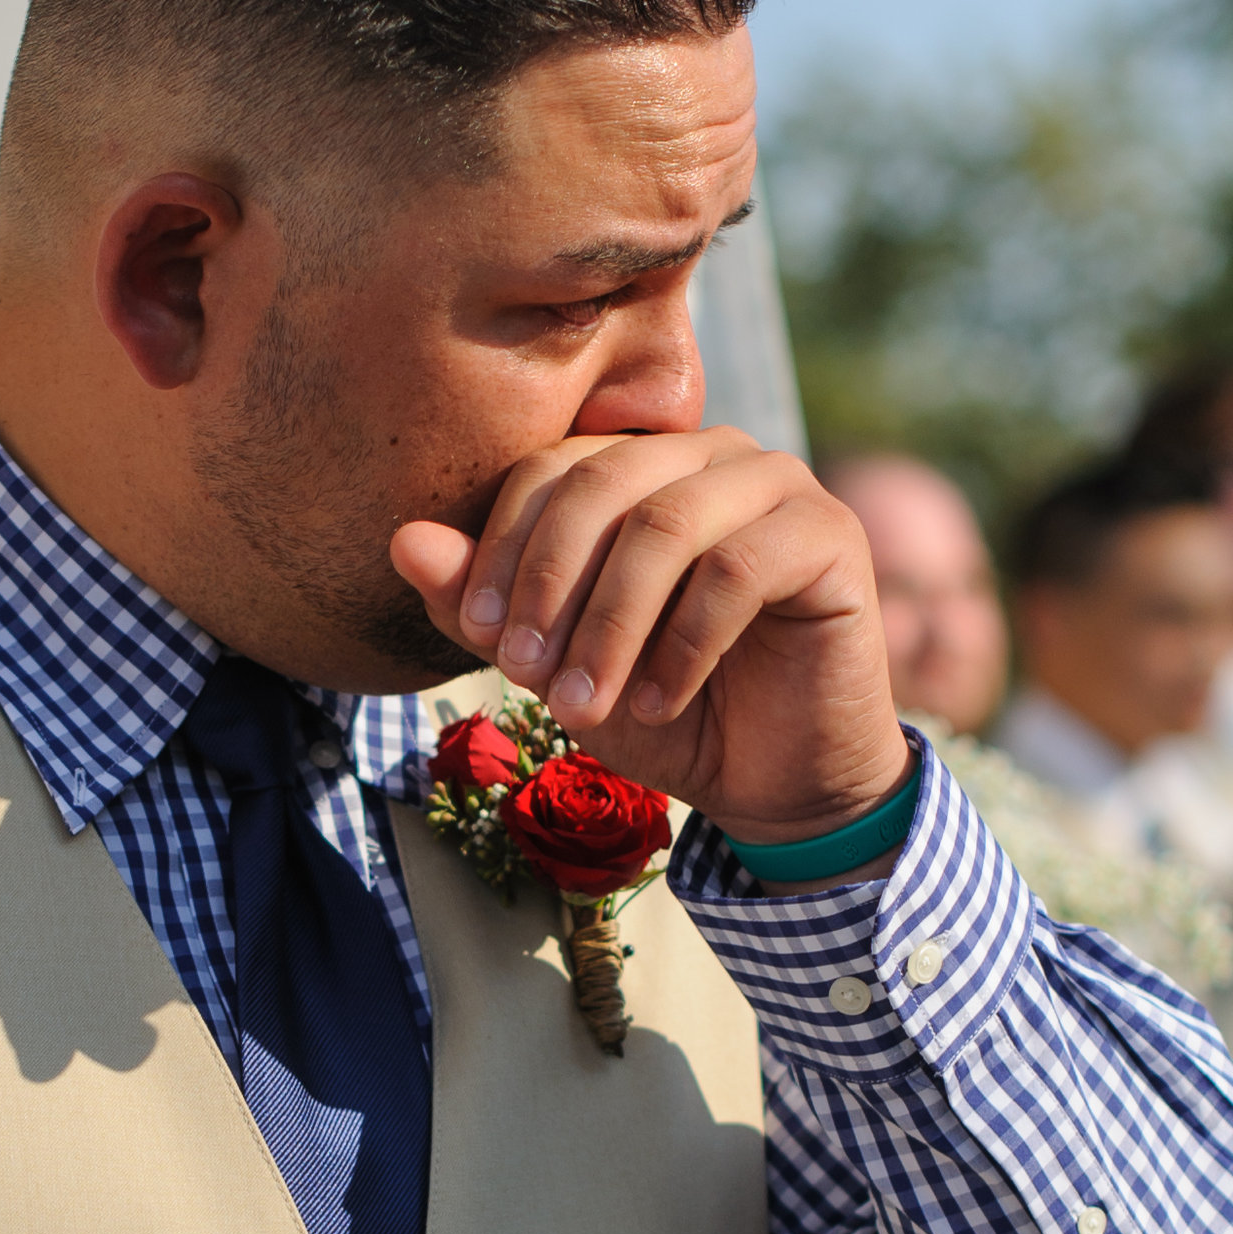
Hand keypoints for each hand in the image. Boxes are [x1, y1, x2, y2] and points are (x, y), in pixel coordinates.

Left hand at [390, 430, 909, 843]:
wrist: (771, 778)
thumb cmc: (659, 709)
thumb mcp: (553, 663)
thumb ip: (479, 606)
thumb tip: (402, 541)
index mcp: (642, 464)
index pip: (555, 467)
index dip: (506, 544)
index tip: (478, 631)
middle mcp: (711, 455)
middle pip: (605, 481)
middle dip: (549, 582)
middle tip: (520, 670)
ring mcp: (778, 484)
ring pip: (667, 525)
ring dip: (609, 626)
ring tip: (579, 705)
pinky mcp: (830, 535)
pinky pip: (737, 571)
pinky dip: (682, 646)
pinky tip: (655, 702)